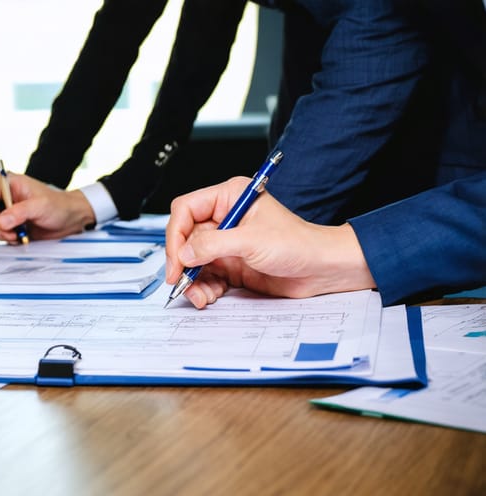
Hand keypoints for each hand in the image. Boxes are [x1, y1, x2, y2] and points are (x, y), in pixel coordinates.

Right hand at [0, 171, 95, 241]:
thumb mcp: (41, 206)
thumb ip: (20, 212)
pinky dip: (6, 239)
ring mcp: (4, 211)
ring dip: (1, 235)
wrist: (69, 218)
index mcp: (8, 183)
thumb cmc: (58, 205)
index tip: (2, 224)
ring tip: (19, 235)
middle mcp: (3, 196)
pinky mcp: (8, 224)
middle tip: (12, 234)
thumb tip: (1, 221)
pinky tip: (21, 237)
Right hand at [165, 177, 375, 308]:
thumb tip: (183, 253)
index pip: (186, 210)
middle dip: (182, 262)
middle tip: (180, 280)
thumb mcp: (251, 241)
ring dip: (192, 280)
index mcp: (229, 198)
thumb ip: (213, 245)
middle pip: (185, 237)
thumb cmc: (299, 244)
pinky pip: (204, 276)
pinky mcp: (230, 264)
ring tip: (199, 295)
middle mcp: (223, 218)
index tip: (177, 259)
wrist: (321, 271)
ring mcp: (225, 243)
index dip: (177, 234)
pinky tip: (210, 296)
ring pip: (192, 260)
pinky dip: (203, 288)